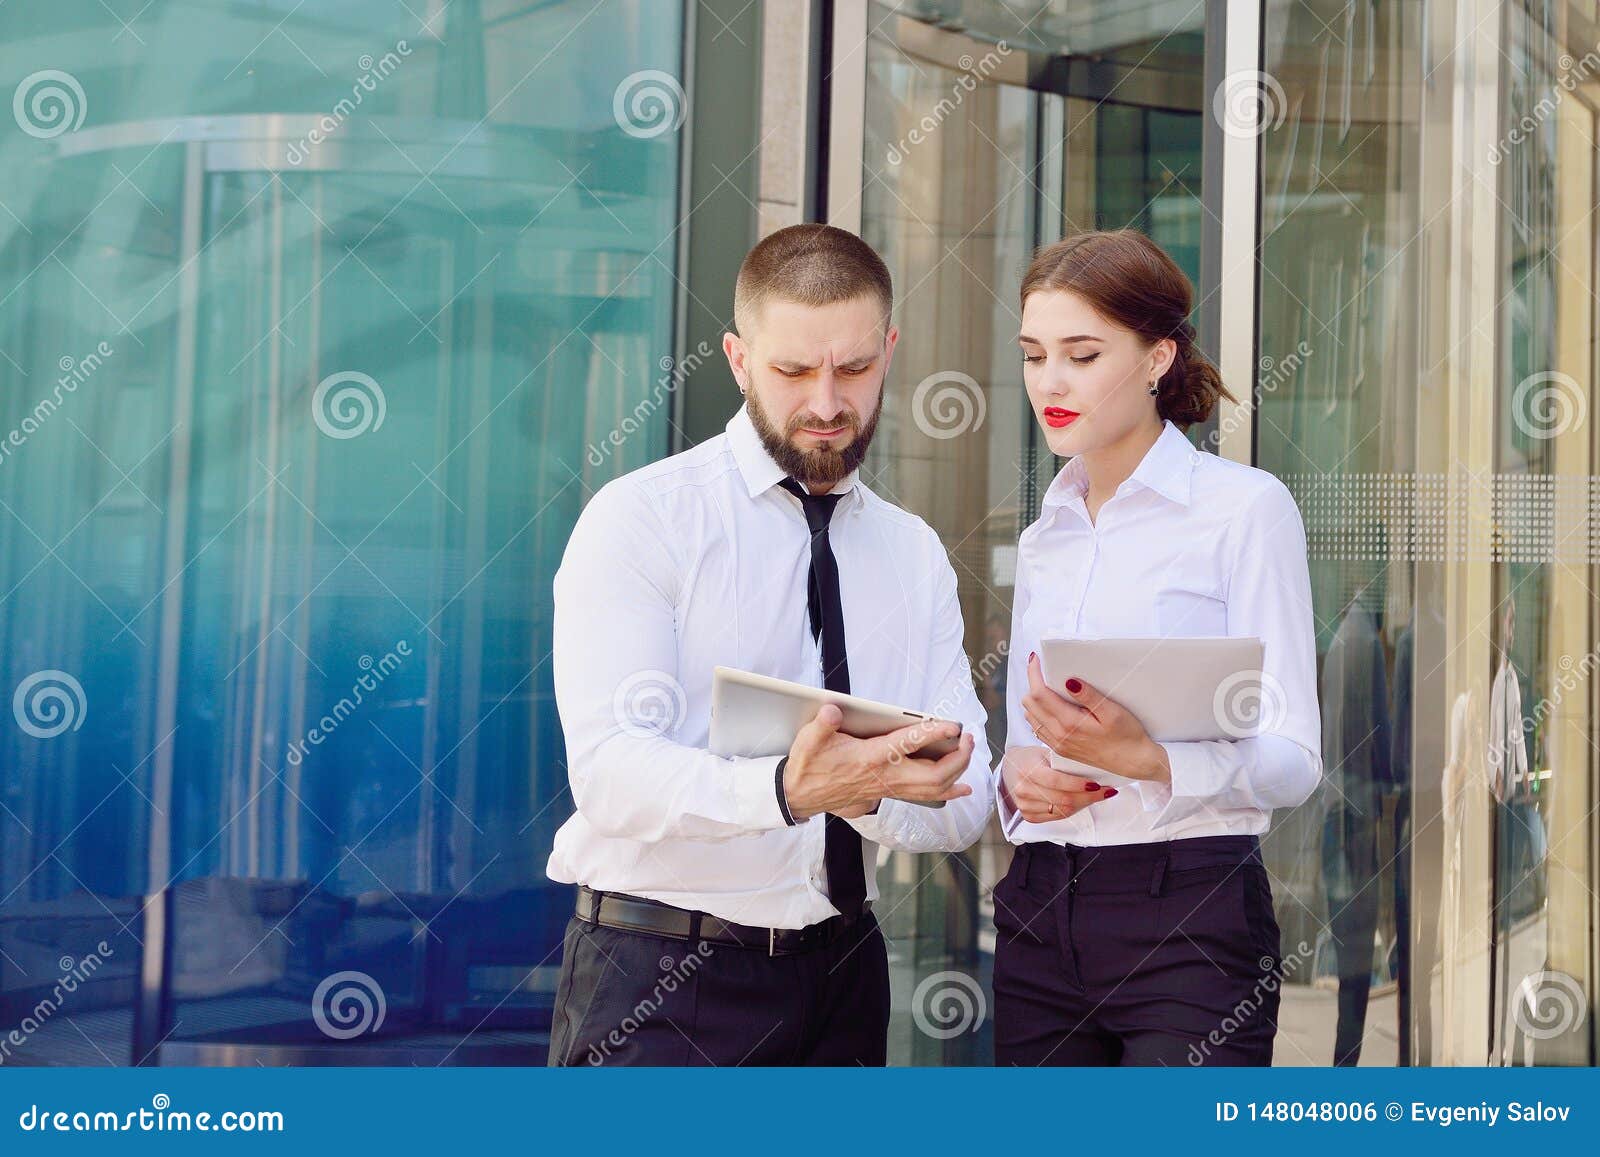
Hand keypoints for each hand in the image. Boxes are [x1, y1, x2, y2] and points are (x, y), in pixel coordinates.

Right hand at [782, 704, 975, 820]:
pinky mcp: (890, 792)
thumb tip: (831, 709)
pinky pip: (927, 795)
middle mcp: (885, 776)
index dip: (933, 732)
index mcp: (870, 758)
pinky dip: (949, 790)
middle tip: (967, 738)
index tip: (953, 724)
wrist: (802, 795)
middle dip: (957, 757)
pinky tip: (963, 787)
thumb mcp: (809, 740)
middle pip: (934, 774)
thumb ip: (822, 724)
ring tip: (969, 752)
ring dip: (957, 771)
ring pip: (934, 787)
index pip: (908, 744)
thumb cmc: (809, 765)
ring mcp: (890, 787)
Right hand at [999, 745, 1116, 822]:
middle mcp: (1024, 790)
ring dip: (1084, 804)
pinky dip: (1073, 810)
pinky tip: (1082, 802)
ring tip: (1098, 796)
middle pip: (1063, 800)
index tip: (1097, 784)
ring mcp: (1025, 806)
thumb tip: (1093, 770)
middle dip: (1089, 797)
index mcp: (1028, 771)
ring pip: (1063, 811)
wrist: (1012, 768)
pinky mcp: (1029, 816)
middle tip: (1106, 791)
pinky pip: (1057, 817)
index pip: (1057, 781)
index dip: (1078, 785)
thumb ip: (1063, 762)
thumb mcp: (1045, 753)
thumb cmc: (1033, 758)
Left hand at [1020, 652, 1170, 783]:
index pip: (1040, 694)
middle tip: (1043, 671)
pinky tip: (1050, 706)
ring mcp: (1057, 744)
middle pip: (1029, 704)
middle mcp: (1059, 735)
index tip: (1035, 659)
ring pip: (1030, 716)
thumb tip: (1069, 681)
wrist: (1133, 762)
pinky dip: (1037, 713)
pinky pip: (1038, 728)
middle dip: (1032, 683)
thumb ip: (1089, 696)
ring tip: (1047, 686)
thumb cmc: (1127, 736)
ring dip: (1033, 699)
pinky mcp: (1059, 749)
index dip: (1033, 673)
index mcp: (1070, 724)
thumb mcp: (1112, 712)